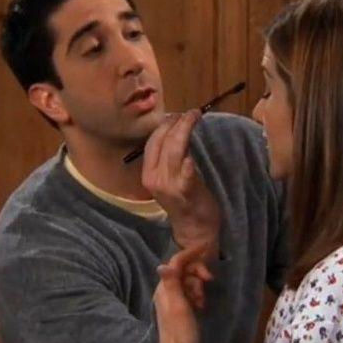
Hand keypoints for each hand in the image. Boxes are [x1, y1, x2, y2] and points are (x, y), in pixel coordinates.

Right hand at [142, 111, 221, 259]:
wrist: (194, 228)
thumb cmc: (185, 199)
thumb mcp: (170, 177)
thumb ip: (170, 157)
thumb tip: (175, 129)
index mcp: (148, 173)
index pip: (152, 142)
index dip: (164, 125)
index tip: (177, 115)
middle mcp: (155, 178)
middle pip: (162, 142)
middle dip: (176, 124)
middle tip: (191, 113)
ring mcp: (169, 186)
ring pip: (174, 151)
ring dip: (185, 131)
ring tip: (195, 117)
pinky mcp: (186, 192)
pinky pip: (185, 174)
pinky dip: (187, 164)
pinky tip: (191, 156)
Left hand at [154, 245, 209, 342]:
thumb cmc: (181, 330)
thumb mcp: (178, 305)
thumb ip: (171, 283)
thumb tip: (162, 264)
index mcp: (164, 288)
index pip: (176, 263)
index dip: (190, 253)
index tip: (206, 246)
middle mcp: (166, 290)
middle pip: (183, 271)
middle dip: (197, 273)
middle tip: (210, 280)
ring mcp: (173, 299)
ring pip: (188, 281)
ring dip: (198, 286)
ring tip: (203, 300)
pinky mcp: (180, 307)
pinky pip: (190, 293)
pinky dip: (197, 295)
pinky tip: (202, 305)